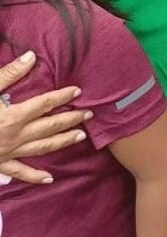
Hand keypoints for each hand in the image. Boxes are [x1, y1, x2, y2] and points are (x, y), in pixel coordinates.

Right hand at [0, 51, 91, 183]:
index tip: (77, 91)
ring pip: (42, 148)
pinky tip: (49, 179)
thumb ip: (9, 75)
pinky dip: (35, 177)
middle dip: (71, 119)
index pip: (45, 104)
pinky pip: (20, 172)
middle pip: (49, 126)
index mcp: (12, 117)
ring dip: (63, 142)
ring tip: (81, 136)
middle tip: (90, 114)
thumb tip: (31, 57)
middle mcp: (15, 136)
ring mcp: (8, 153)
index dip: (62, 97)